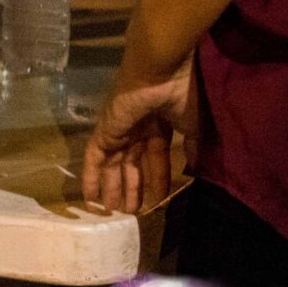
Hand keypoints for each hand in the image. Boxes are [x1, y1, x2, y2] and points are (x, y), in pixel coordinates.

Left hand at [84, 60, 195, 212]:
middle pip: (131, 166)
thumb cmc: (182, 95)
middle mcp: (136, 130)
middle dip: (131, 190)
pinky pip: (94, 158)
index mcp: (159, 126)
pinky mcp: (104, 131)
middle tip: (130, 214)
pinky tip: (90, 197)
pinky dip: (91, 177)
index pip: (155, 160)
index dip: (156, 182)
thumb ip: (193, 149)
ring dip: (113, 190)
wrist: (162, 72)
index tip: (156, 202)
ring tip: (113, 213)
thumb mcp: (194, 127)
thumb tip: (196, 170)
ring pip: (113, 166)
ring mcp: (118, 130)